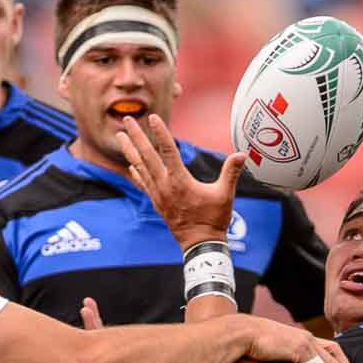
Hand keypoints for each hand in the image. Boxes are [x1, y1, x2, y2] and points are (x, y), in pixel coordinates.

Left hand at [119, 114, 243, 247]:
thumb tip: (242, 154)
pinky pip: (143, 184)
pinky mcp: (157, 204)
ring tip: (120, 137)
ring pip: (140, 169)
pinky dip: (136, 173)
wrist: (200, 245)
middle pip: (146, 156)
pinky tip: (131, 165)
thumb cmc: (214, 220)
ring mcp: (158, 195)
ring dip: (130, 151)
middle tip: (127, 119)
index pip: (167, 151)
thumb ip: (231, 173)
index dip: (160, 132)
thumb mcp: (225, 195)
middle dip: (136, 136)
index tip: (152, 117)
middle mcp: (164, 187)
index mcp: (180, 182)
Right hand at [243, 317, 356, 362]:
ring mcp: (304, 344)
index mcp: (307, 337)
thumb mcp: (280, 345)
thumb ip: (290, 353)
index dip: (343, 362)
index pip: (333, 348)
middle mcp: (309, 339)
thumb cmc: (258, 340)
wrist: (247, 333)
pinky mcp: (297, 351)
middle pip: (335, 359)